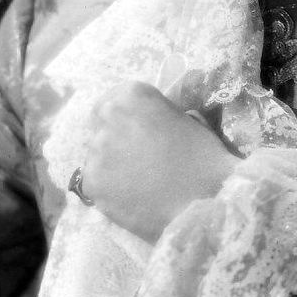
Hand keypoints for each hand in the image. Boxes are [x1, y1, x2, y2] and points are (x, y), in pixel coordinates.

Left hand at [80, 81, 238, 242]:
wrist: (204, 203)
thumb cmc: (204, 158)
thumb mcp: (187, 120)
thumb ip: (160, 114)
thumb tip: (151, 122)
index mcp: (134, 94)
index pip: (114, 99)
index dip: (125, 117)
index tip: (134, 130)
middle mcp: (109, 115)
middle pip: (100, 123)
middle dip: (114, 137)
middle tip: (134, 156)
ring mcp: (97, 149)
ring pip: (97, 154)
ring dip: (111, 164)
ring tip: (137, 181)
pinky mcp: (91, 182)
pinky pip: (96, 182)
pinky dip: (110, 188)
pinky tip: (132, 196)